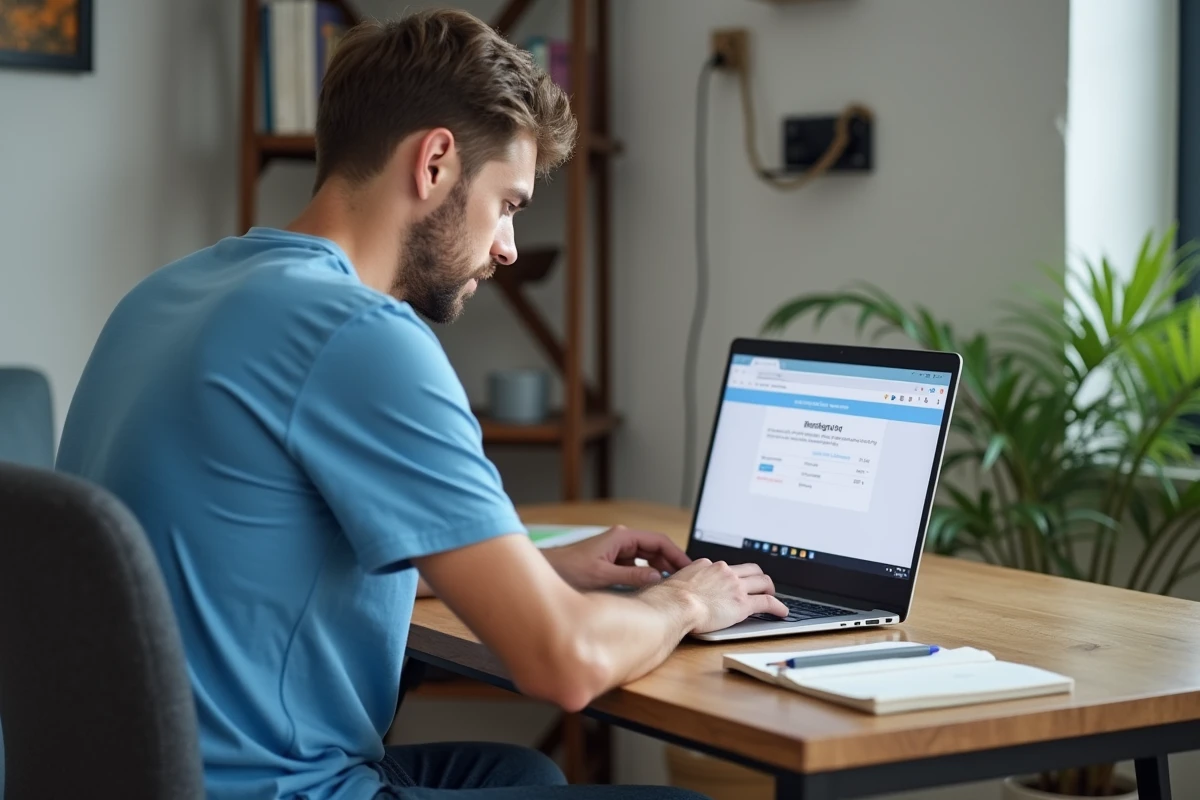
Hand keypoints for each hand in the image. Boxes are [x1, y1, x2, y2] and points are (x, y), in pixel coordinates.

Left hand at [542, 525, 691, 590]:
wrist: (546, 571)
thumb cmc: (568, 569)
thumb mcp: (602, 575)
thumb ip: (631, 575)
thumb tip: (657, 577)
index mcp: (622, 537)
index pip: (658, 541)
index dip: (676, 553)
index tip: (689, 567)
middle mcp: (621, 541)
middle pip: (655, 548)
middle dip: (671, 562)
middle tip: (686, 579)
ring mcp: (616, 551)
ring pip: (646, 557)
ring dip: (659, 569)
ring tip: (674, 584)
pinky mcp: (611, 562)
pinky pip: (636, 566)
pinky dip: (646, 574)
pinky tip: (653, 587)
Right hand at [655, 559, 787, 633]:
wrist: (675, 605)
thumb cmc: (668, 599)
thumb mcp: (673, 583)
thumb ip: (679, 584)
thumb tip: (671, 591)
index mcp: (707, 565)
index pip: (726, 568)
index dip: (733, 576)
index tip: (734, 582)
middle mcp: (724, 571)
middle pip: (750, 569)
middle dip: (758, 577)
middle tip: (761, 585)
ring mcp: (736, 586)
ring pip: (763, 582)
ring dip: (771, 588)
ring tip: (774, 596)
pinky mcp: (743, 604)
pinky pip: (767, 602)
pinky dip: (778, 606)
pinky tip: (782, 612)